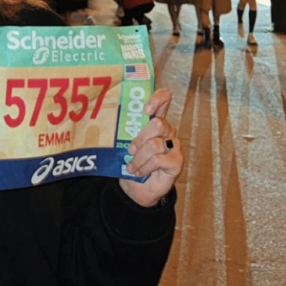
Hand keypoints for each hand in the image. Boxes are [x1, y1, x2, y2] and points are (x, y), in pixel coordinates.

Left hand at [118, 88, 182, 207]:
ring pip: (155, 145)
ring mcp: (174, 145)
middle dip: (139, 139)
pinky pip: (158, 160)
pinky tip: (139, 172)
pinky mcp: (177, 161)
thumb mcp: (126, 142)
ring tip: (131, 166)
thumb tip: (108, 118)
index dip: (157, 99)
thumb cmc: (132, 159)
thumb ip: (125, 129)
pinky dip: (144, 167)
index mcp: (155, 118)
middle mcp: (167, 129)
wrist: (138, 187)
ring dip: (139, 158)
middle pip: (157, 124)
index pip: (164, 98)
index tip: (145, 109)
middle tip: (129, 151)